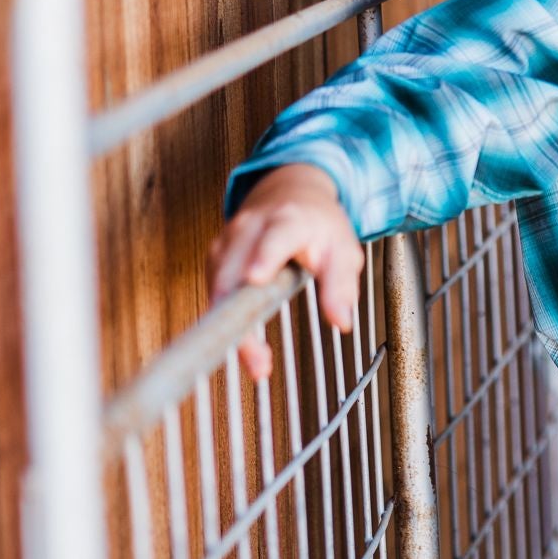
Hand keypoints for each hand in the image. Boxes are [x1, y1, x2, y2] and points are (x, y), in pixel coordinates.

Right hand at [204, 163, 363, 381]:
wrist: (288, 194)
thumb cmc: (317, 224)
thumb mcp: (343, 248)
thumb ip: (341, 283)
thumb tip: (341, 321)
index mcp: (287, 221)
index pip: (274, 238)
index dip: (263, 257)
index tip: (255, 277)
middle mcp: (249, 229)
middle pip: (235, 273)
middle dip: (242, 318)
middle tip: (259, 359)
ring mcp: (227, 243)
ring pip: (219, 289)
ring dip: (234, 330)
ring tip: (258, 364)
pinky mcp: (216, 259)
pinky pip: (215, 294)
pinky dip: (228, 324)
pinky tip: (248, 348)